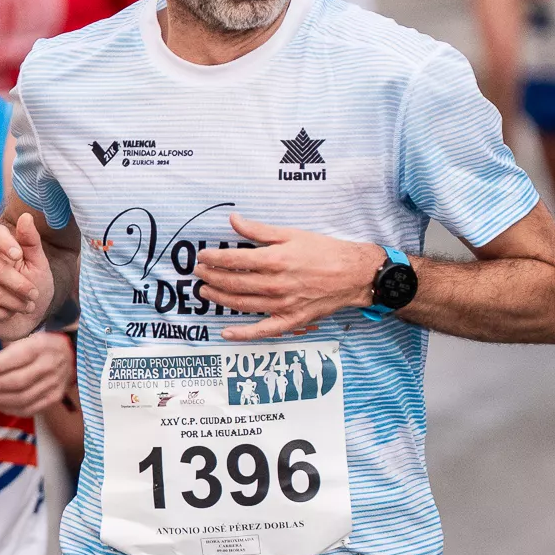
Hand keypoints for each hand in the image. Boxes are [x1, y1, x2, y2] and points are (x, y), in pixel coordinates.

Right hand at [0, 213, 52, 339]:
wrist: (30, 322)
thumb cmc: (35, 291)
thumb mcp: (39, 267)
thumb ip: (31, 242)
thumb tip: (25, 216)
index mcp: (2, 251)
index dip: (3, 241)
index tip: (18, 255)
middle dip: (15, 282)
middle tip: (33, 295)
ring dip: (12, 301)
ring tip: (26, 308)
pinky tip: (7, 314)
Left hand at [0, 329, 75, 418]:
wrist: (70, 355)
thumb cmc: (38, 346)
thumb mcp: (26, 337)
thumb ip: (7, 352)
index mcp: (41, 346)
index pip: (16, 358)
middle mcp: (49, 366)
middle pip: (17, 382)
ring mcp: (53, 384)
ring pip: (22, 398)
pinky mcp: (53, 398)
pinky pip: (29, 409)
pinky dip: (8, 409)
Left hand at [191, 214, 386, 339]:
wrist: (355, 274)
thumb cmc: (324, 251)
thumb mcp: (292, 234)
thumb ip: (259, 230)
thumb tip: (233, 220)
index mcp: (276, 260)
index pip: (234, 260)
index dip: (214, 258)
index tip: (202, 256)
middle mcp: (276, 284)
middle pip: (234, 283)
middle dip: (211, 277)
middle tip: (199, 273)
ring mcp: (283, 304)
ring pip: (242, 304)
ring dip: (219, 299)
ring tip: (205, 292)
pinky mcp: (291, 319)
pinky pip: (262, 330)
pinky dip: (243, 334)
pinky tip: (226, 333)